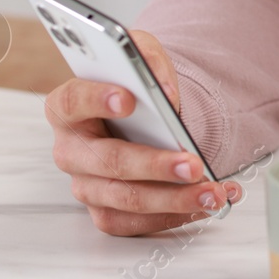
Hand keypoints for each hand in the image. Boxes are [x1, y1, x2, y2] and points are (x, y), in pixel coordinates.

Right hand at [44, 28, 239, 235]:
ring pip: (125, 199)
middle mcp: (70, 151)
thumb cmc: (133, 85)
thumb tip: (165, 91)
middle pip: (108, 162)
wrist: (141, 116)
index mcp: (66, 108)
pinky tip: (206, 202)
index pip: (73, 102)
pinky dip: (176, 215)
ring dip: (173, 199)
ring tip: (212, 192)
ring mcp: (86, 185)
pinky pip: (135, 224)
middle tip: (192, 164)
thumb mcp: (140, 54)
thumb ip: (148, 60)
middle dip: (154, 165)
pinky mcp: (106, 211)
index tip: (129, 98)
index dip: (97, 99)